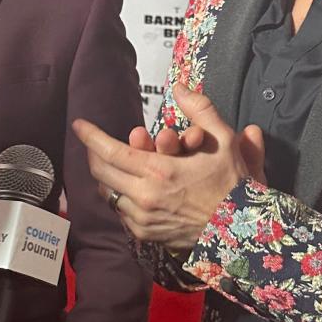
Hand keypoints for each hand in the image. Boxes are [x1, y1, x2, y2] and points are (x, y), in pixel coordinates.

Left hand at [74, 83, 266, 252]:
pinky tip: (128, 188)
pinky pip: (121, 213)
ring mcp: (142, 219)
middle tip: (93, 143)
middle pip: (101, 173)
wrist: (243, 234)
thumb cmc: (234, 187)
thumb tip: (180, 87)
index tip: (79, 124)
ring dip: (108, 177)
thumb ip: (200, 109)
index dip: (90, 136)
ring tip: (112, 164)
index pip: (110, 152)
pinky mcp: (146, 235)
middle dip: (93, 154)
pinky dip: (120, 198)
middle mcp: (144, 197)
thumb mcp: (224, 142)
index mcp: (158, 172)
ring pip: (109, 194)